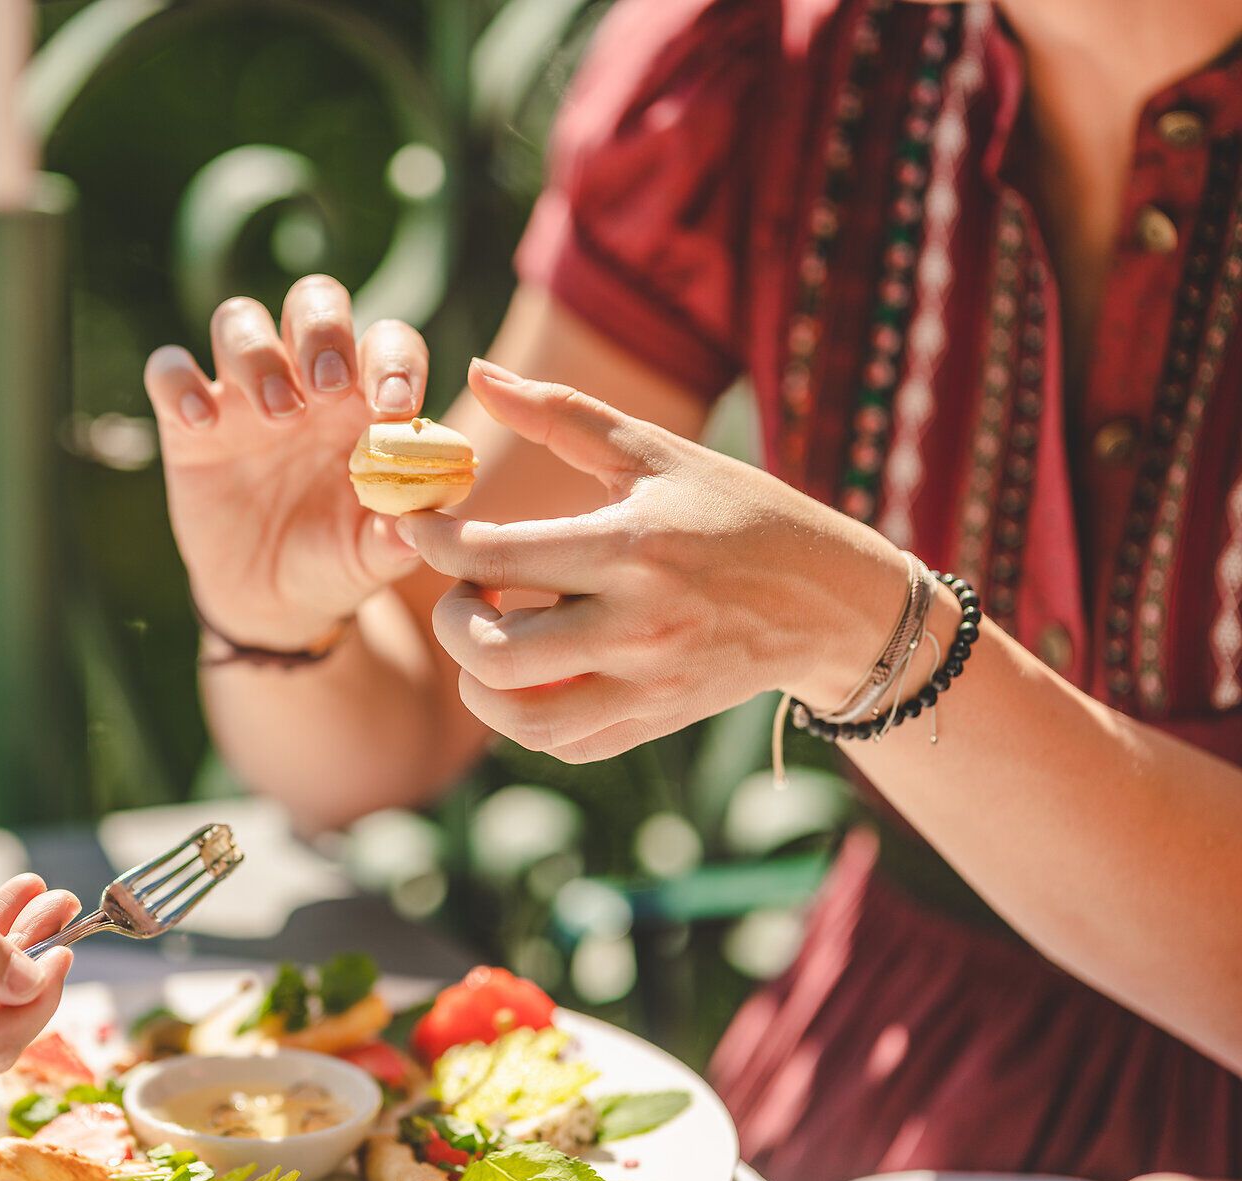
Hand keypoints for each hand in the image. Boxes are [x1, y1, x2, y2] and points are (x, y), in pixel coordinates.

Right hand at [144, 276, 429, 648]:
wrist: (272, 598)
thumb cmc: (336, 558)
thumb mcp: (373, 557)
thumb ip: (398, 537)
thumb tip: (418, 526)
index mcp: (364, 399)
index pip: (387, 341)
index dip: (394, 361)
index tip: (395, 407)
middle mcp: (303, 379)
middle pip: (313, 301)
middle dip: (323, 329)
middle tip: (329, 386)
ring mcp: (241, 393)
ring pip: (238, 320)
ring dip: (258, 355)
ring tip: (278, 415)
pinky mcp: (186, 421)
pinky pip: (168, 371)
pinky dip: (178, 382)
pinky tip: (203, 424)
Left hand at [399, 360, 920, 762]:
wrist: (830, 601)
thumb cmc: (735, 512)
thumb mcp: (655, 451)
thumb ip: (560, 412)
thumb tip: (478, 372)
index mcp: (632, 546)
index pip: (495, 554)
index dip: (435, 541)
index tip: (416, 526)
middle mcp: (638, 625)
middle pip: (494, 654)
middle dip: (452, 620)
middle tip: (463, 589)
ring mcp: (648, 685)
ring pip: (521, 717)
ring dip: (479, 682)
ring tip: (489, 635)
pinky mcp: (654, 723)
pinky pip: (561, 742)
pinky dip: (525, 713)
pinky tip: (532, 669)